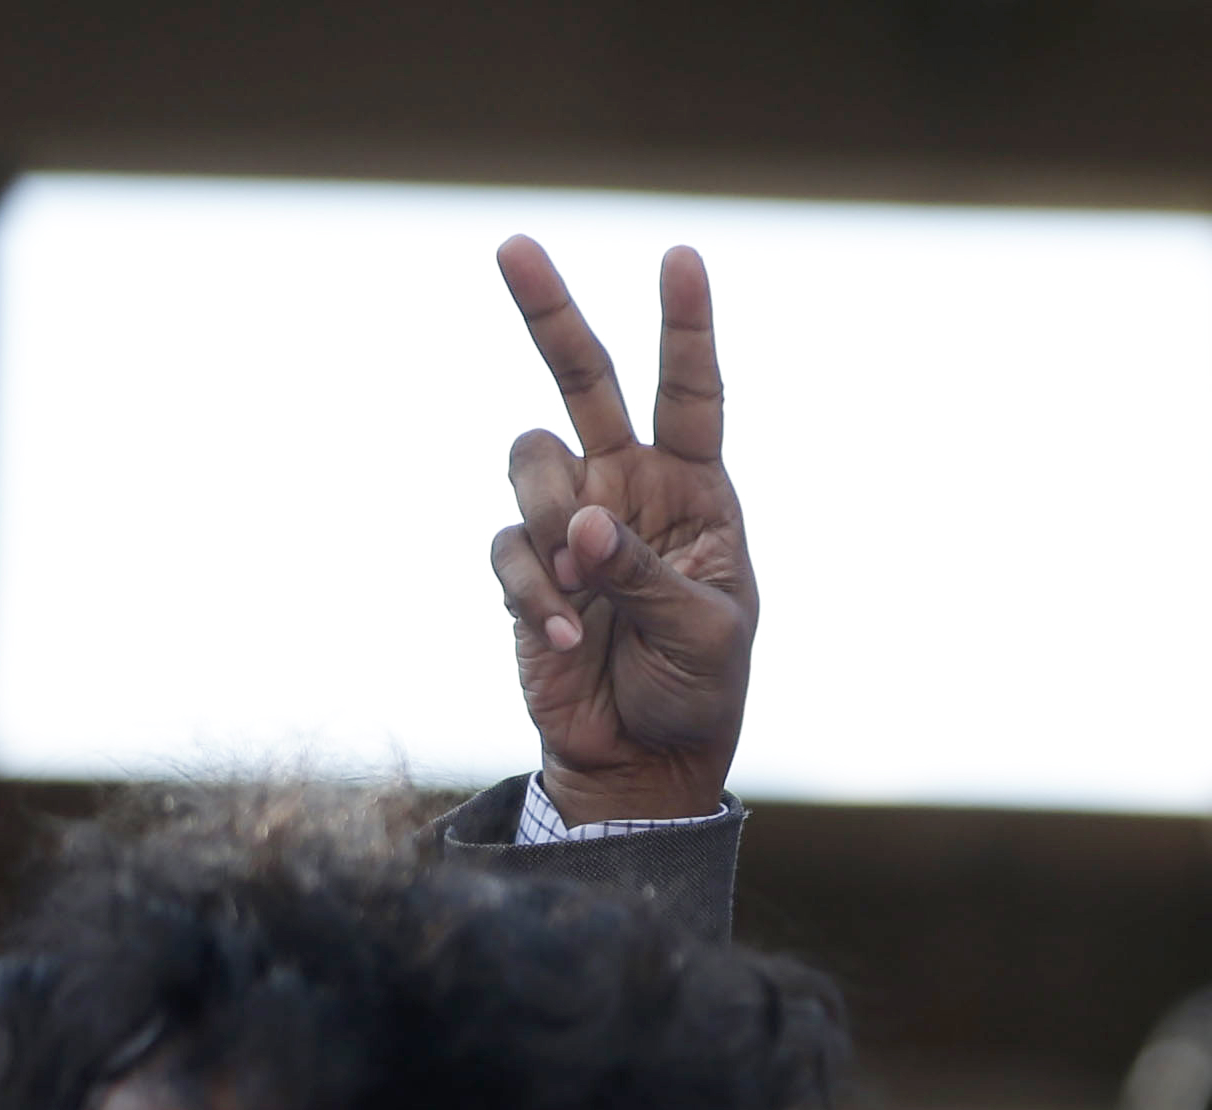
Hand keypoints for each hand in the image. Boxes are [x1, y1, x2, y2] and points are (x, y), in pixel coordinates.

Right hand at [489, 237, 754, 823]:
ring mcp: (569, 521)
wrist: (642, 760)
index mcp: (695, 491)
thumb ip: (644, 573)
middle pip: (583, 380)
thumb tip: (581, 525)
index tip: (681, 257)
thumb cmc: (698, 690)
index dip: (685, 326)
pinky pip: (509, 548)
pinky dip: (535, 591)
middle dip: (549, 314)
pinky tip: (567, 640)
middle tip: (514, 246)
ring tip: (587, 591)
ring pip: (530, 460)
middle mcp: (627, 488)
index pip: (692, 393)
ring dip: (551, 520)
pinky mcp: (523, 565)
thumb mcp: (702, 634)